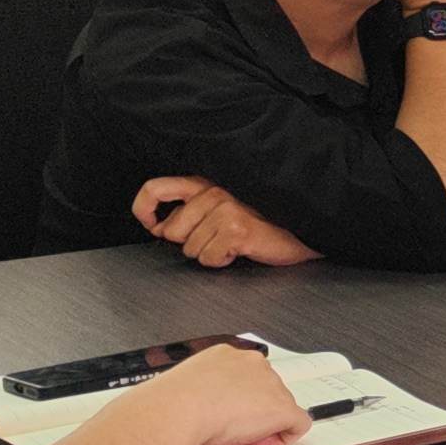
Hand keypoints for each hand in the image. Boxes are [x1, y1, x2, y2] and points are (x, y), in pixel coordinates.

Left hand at [133, 178, 317, 270]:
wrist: (301, 230)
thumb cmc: (262, 221)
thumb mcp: (221, 208)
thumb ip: (190, 212)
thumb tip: (159, 227)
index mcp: (205, 183)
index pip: (155, 188)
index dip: (143, 209)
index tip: (151, 224)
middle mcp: (214, 192)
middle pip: (171, 230)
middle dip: (188, 242)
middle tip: (215, 237)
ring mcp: (226, 210)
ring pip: (190, 249)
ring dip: (209, 253)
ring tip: (232, 242)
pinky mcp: (236, 229)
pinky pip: (209, 258)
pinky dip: (222, 261)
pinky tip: (240, 249)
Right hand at [143, 345, 312, 444]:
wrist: (178, 409)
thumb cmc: (173, 404)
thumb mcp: (190, 390)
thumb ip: (208, 393)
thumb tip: (211, 409)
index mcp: (226, 356)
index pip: (246, 378)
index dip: (240, 401)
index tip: (227, 416)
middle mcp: (253, 364)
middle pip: (266, 392)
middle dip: (253, 413)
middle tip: (231, 431)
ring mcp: (271, 384)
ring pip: (280, 408)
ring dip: (263, 425)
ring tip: (235, 438)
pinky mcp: (283, 407)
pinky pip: (298, 424)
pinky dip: (283, 437)